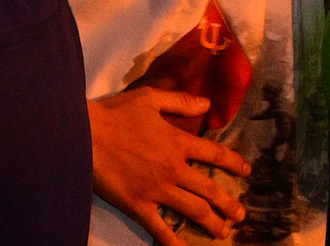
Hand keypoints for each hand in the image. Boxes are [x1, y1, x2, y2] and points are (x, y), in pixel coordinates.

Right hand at [88, 87, 250, 240]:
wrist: (83, 134)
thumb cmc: (114, 114)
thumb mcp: (149, 98)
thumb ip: (180, 101)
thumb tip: (207, 104)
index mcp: (177, 142)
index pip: (214, 154)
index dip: (234, 162)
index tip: (246, 171)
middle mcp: (174, 169)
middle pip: (210, 189)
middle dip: (228, 204)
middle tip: (240, 216)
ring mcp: (158, 190)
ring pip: (194, 210)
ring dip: (212, 224)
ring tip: (222, 233)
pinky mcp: (139, 206)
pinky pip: (161, 229)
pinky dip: (175, 243)